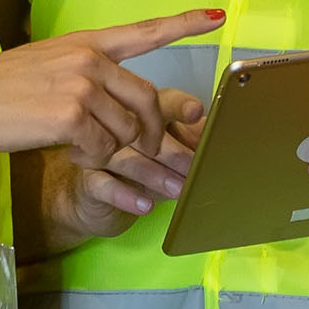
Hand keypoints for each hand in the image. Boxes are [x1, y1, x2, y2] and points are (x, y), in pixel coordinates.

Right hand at [0, 9, 221, 169]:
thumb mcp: (46, 64)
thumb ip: (84, 73)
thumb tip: (116, 103)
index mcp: (86, 42)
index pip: (145, 30)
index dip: (185, 24)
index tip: (218, 16)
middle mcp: (89, 59)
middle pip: (147, 100)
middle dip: (152, 132)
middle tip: (144, 150)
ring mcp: (81, 86)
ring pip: (126, 130)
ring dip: (112, 149)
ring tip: (82, 147)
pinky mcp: (71, 116)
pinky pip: (102, 149)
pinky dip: (92, 158)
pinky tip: (69, 151)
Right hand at [33, 119, 204, 252]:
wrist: (93, 200)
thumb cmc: (137, 168)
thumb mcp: (168, 155)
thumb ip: (190, 142)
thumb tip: (220, 136)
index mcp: (140, 113)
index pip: (159, 102)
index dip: (178, 106)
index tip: (195, 112)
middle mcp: (117, 127)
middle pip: (142, 130)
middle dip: (173, 152)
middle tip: (193, 168)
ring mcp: (100, 152)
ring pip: (124, 157)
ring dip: (153, 174)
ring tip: (177, 190)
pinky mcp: (88, 179)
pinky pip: (103, 184)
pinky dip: (125, 196)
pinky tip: (145, 206)